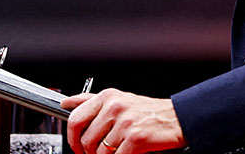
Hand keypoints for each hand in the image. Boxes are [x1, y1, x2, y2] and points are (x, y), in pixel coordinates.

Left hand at [62, 89, 185, 153]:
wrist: (177, 118)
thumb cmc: (149, 111)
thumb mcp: (118, 99)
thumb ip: (91, 100)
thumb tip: (67, 102)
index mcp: (108, 97)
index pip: (75, 118)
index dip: (72, 138)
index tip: (77, 146)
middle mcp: (115, 107)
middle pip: (85, 140)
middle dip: (87, 153)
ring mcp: (125, 123)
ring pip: (99, 152)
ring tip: (116, 152)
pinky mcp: (135, 138)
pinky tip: (126, 153)